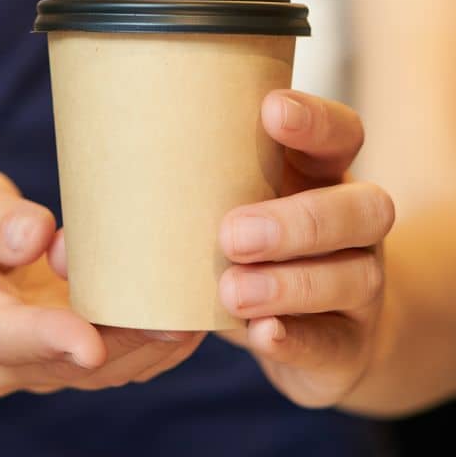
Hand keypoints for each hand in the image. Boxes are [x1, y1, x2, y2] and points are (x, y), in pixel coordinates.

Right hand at [0, 162, 203, 397]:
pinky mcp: (69, 360)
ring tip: (198, 315)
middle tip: (178, 318)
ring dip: (149, 347)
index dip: (49, 340)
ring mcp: (37, 368)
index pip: (3, 336)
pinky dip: (156, 347)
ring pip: (100, 372)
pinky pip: (117, 363)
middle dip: (124, 343)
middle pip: (65, 364)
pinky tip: (195, 320)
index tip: (89, 341)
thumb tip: (35, 235)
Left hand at [216, 89, 395, 407]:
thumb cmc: (254, 247)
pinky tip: (262, 334)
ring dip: (290, 284)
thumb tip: (91, 210)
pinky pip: (334, 342)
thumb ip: (191, 191)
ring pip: (353, 277)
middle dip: (298, 219)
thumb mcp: (234, 205)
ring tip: (231, 291)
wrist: (321, 331)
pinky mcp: (352, 346)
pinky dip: (297, 339)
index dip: (316, 120)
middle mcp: (357, 225)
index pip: (342, 133)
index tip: (271, 110)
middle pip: (361, 208)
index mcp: (326, 173)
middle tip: (231, 233)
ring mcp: (364, 286)